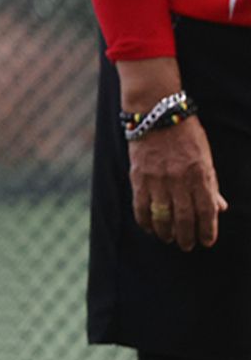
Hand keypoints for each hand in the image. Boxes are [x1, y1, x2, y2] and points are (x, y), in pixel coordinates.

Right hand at [129, 117, 226, 250]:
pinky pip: (141, 206)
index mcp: (200, 175)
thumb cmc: (186, 135)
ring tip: (168, 239)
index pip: (206, 211)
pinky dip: (145, 220)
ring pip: (162, 216)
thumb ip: (212, 185)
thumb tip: (221, 208)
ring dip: (165, 232)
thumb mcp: (206, 158)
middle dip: (186, 236)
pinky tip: (149, 227)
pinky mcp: (139, 176)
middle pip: (184, 218)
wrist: (157, 113)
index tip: (207, 242)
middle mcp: (180, 179)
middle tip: (186, 246)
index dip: (208, 230)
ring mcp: (158, 179)